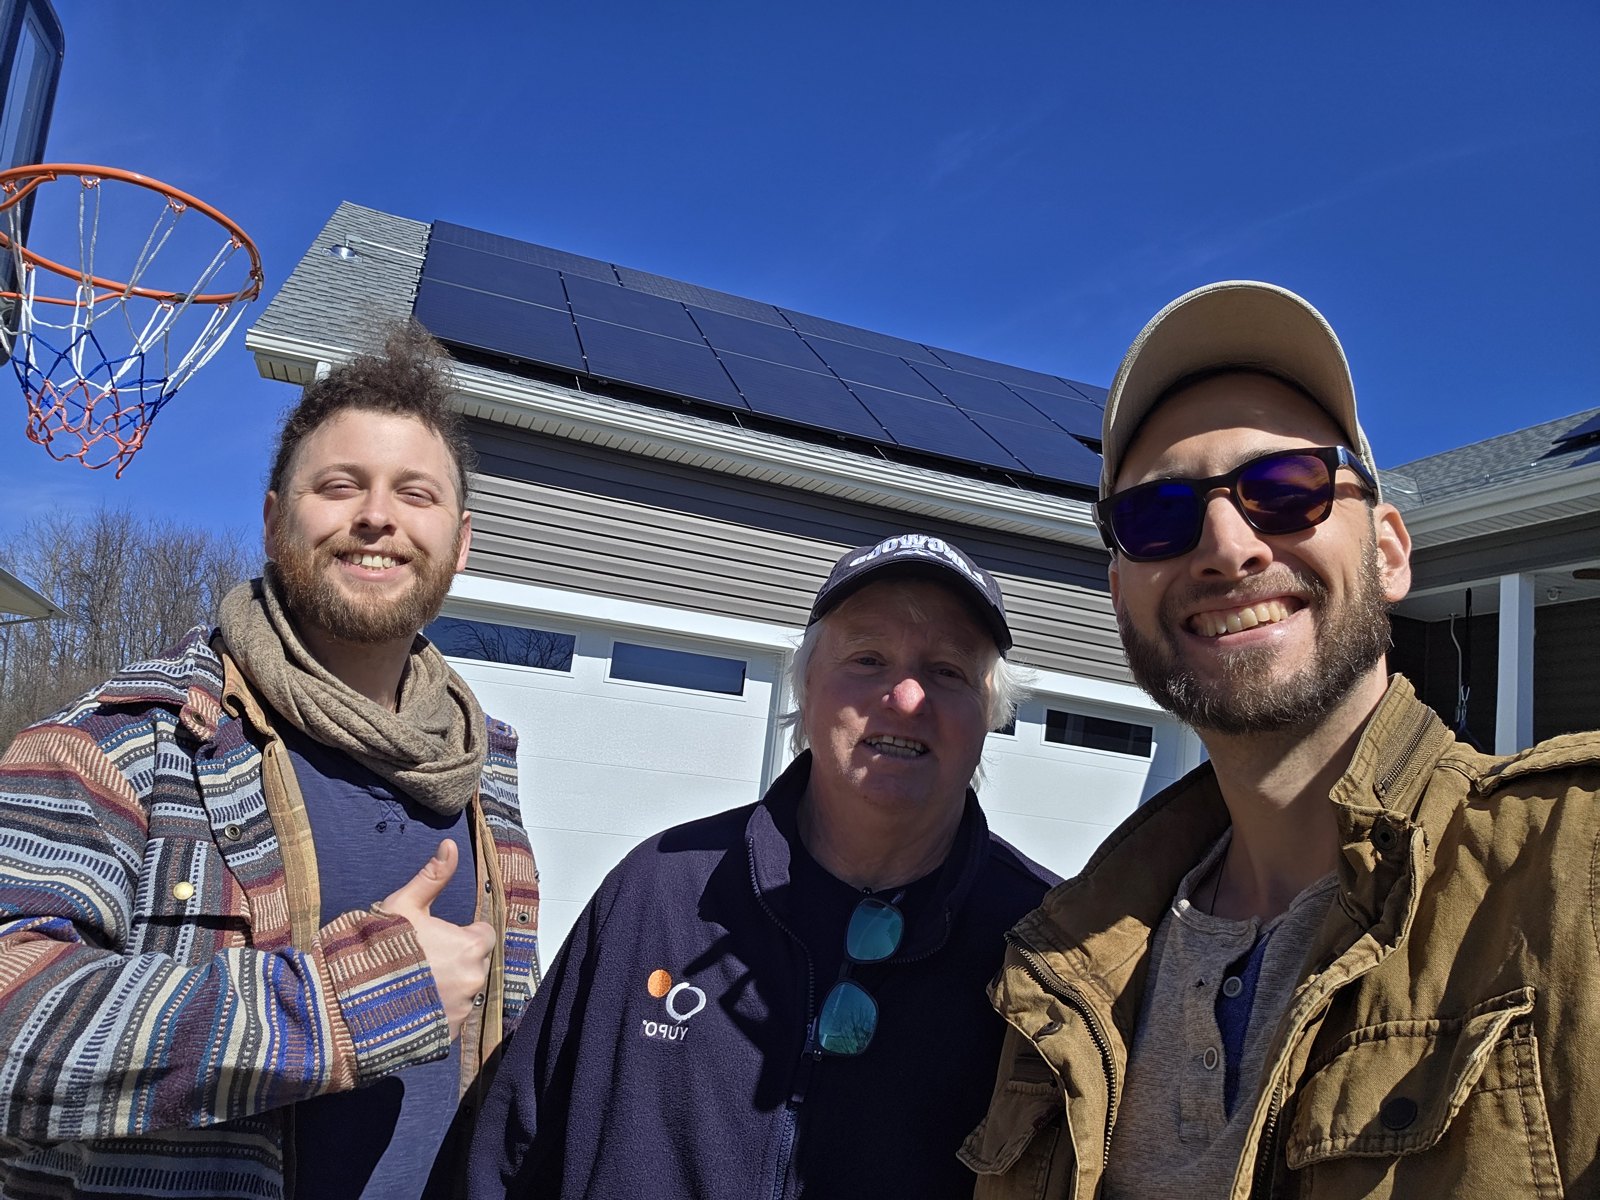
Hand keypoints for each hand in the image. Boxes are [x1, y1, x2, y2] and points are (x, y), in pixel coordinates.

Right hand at [379, 839, 496, 1040]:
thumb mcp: (405, 906)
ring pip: (463, 991)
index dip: (462, 933)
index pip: (483, 935)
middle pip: (474, 963)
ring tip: (412, 983)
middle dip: (456, 959)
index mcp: (470, 946)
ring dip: (447, 986)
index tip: (438, 936)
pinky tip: (410, 1006)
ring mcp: (462, 1009)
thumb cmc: (380, 949)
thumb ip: (433, 877)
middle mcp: (474, 979)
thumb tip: (450, 845)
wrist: (353, 1002)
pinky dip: (437, 1011)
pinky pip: (451, 1017)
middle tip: (421, 959)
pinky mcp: (449, 1033)